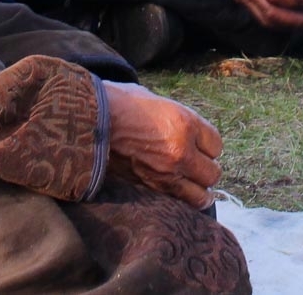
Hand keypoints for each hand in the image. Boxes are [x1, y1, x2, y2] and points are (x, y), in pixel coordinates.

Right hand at [102, 80, 222, 207]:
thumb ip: (175, 117)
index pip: (216, 145)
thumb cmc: (117, 104)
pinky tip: (176, 191)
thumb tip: (185, 129)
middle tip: (194, 163)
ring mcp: (166, 174)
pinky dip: (181, 199)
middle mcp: (180, 151)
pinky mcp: (150, 189)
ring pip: (202, 194)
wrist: (86, 121)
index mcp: (184, 123)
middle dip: (205, 168)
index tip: (198, 144)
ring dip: (197, 189)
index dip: (207, 145)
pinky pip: (180, 203)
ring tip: (189, 183)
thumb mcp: (153, 100)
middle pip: (213, 172)